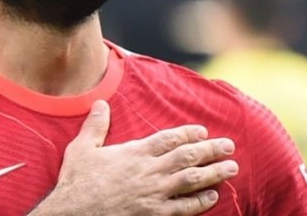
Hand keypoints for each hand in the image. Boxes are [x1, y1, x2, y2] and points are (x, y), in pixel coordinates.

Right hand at [29, 100, 238, 214]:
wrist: (75, 213)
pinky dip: (201, 202)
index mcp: (134, 153)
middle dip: (211, 150)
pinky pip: (184, 208)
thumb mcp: (82, 148)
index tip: (203, 130)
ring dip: (214, 173)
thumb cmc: (77, 182)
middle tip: (229, 145)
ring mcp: (154, 195)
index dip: (188, 133)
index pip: (168, 139)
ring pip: (191, 180)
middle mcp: (149, 172)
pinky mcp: (154, 215)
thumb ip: (95, 125)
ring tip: (231, 167)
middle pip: (187, 157)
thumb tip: (100, 102)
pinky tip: (213, 196)